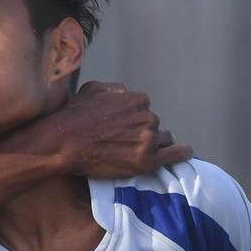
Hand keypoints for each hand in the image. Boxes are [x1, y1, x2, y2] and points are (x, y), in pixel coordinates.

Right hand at [50, 81, 192, 178]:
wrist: (64, 143)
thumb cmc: (74, 116)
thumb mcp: (94, 89)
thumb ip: (116, 90)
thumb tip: (125, 94)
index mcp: (138, 99)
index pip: (144, 109)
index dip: (133, 120)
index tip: (122, 128)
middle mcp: (147, 117)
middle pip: (154, 125)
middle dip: (142, 132)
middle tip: (122, 143)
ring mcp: (148, 139)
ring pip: (162, 139)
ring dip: (154, 144)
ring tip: (136, 153)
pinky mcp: (146, 161)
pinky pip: (173, 155)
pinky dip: (181, 153)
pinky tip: (185, 152)